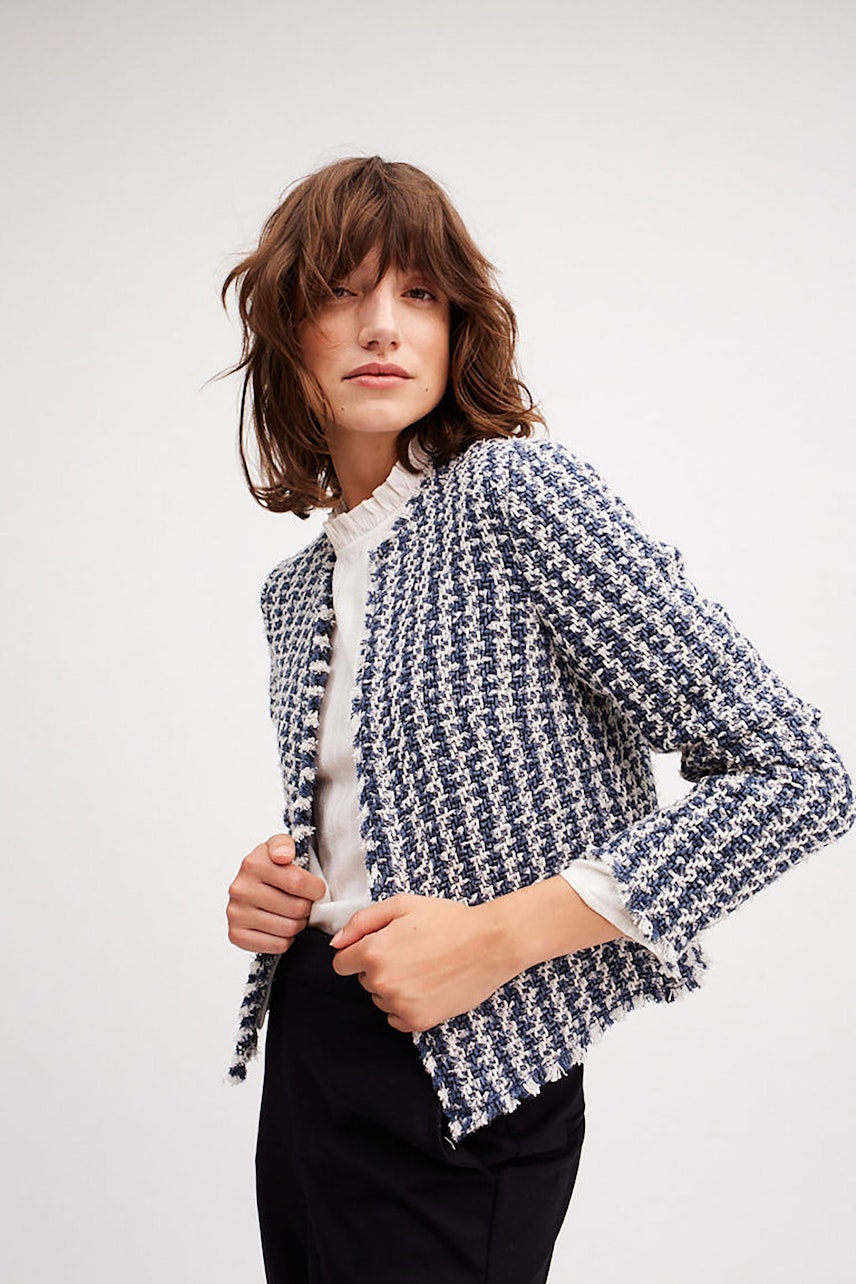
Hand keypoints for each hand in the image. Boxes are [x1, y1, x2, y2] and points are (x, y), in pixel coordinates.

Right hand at [227, 834, 326, 953]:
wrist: (252, 886)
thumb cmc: (272, 867)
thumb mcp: (280, 846)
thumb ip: (284, 844)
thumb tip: (283, 856)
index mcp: (252, 864)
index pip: (297, 882)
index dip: (315, 889)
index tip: (316, 889)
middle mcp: (240, 889)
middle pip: (296, 908)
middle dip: (307, 907)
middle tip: (303, 902)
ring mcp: (236, 913)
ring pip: (289, 928)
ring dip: (298, 924)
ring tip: (293, 914)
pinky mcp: (236, 935)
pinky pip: (278, 945)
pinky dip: (286, 939)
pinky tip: (281, 927)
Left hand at [330, 894, 514, 1032]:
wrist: (489, 944)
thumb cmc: (447, 920)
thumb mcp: (401, 905)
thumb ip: (362, 921)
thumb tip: (337, 943)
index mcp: (373, 952)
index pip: (341, 964)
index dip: (358, 952)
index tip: (380, 946)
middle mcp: (382, 982)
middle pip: (363, 980)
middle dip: (378, 967)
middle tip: (410, 951)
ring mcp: (400, 1004)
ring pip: (379, 999)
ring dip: (392, 986)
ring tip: (422, 967)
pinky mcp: (418, 1022)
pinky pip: (395, 1018)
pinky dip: (405, 1005)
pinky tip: (426, 986)